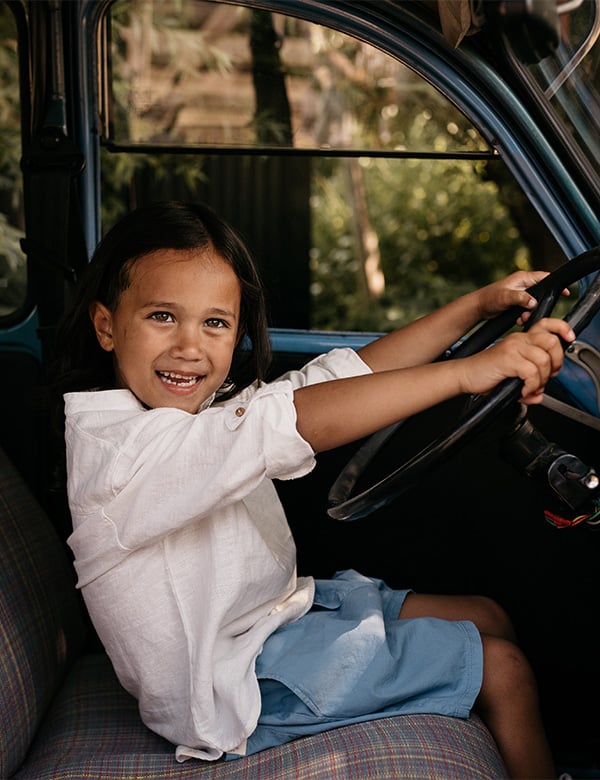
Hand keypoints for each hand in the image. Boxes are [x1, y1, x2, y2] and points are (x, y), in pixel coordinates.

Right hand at [458, 317, 574, 403]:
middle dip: (556, 363)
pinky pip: (531, 372)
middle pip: (552, 342)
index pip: (547, 324)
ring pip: (543, 360)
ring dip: (541, 380)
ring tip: (531, 388)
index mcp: (521, 339)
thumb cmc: (486, 374)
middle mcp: (518, 339)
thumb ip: (529, 384)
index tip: (569, 339)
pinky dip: (531, 386)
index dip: (563, 329)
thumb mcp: (512, 377)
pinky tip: (522, 391)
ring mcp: (512, 348)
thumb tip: (539, 396)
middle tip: (547, 376)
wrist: (465, 375)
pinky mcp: (507, 359)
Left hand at [476, 270, 569, 321]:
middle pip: (541, 294)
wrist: (478, 307)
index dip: (555, 284)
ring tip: (521, 318)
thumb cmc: (489, 298)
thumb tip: (533, 302)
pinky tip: (517, 320)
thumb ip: (521, 298)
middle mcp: (523, 285)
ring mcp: (520, 293)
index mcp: (523, 278)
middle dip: (538, 306)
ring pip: (534, 304)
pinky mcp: (517, 302)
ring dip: (530, 313)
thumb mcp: (506, 297)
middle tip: (530, 313)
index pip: (545, 277)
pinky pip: (527, 309)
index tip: (564, 292)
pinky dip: (524, 316)